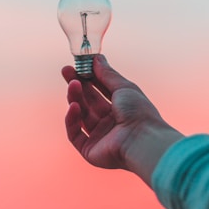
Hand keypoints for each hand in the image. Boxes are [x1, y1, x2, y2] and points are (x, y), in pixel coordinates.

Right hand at [62, 55, 182, 185]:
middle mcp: (110, 122)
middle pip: (88, 101)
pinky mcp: (90, 150)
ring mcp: (99, 136)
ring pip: (81, 115)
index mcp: (120, 108)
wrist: (142, 140)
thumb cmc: (139, 112)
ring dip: (75, 98)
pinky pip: (75, 134)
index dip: (88, 77)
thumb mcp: (123, 87)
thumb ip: (107, 74)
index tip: (77, 65)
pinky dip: (72, 120)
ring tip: (73, 84)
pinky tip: (73, 106)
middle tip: (66, 71)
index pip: (100, 90)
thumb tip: (97, 58)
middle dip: (77, 85)